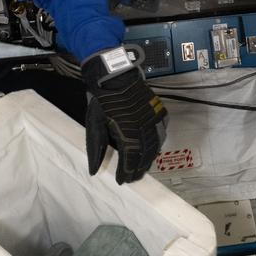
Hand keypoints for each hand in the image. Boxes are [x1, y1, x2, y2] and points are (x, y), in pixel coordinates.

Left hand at [81, 47, 166, 183]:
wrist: (114, 75)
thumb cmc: (102, 99)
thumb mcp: (95, 124)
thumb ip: (96, 148)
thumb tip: (94, 170)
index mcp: (126, 131)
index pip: (130, 159)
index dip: (126, 172)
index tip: (122, 180)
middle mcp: (143, 126)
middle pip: (145, 154)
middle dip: (139, 169)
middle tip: (133, 178)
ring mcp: (153, 118)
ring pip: (156, 145)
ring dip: (149, 158)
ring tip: (143, 168)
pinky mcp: (158, 110)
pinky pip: (162, 131)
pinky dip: (158, 143)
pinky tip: (154, 149)